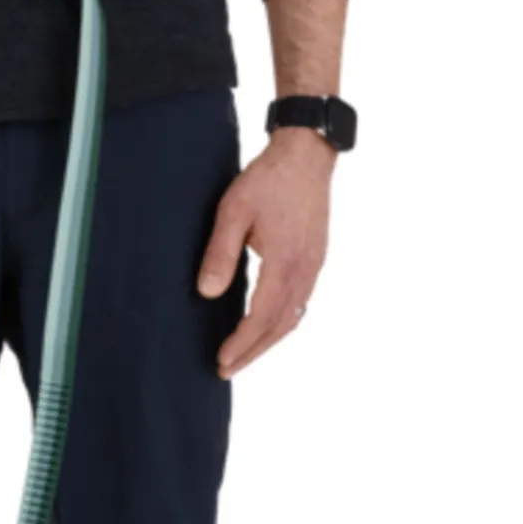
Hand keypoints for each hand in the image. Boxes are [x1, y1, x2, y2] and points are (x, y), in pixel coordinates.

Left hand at [197, 128, 335, 377]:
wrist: (307, 154)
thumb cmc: (268, 179)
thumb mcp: (233, 211)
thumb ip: (219, 253)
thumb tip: (206, 293)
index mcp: (285, 261)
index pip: (262, 316)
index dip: (241, 343)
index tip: (222, 360)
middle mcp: (305, 269)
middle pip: (280, 326)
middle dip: (253, 351)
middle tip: (226, 369)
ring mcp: (314, 265)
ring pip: (294, 317)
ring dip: (268, 340)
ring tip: (243, 354)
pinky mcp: (316, 258)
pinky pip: (300, 301)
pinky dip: (282, 321)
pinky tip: (266, 324)